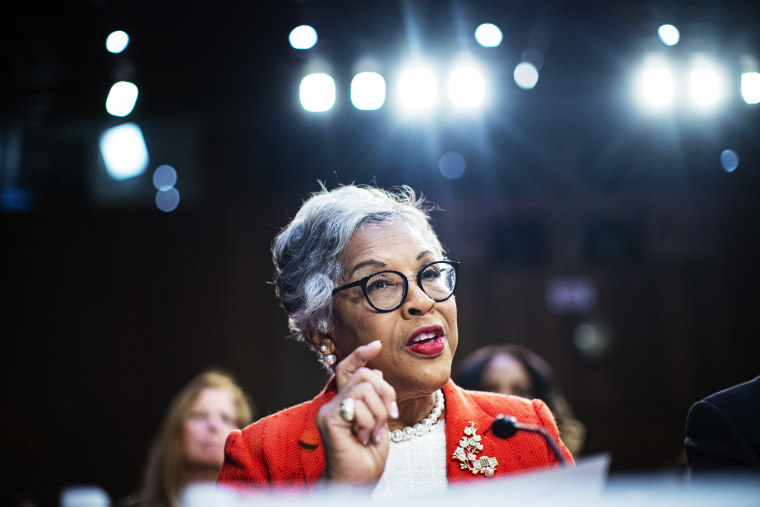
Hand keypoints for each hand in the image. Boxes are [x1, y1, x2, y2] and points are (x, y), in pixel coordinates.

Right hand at [316, 340, 398, 484]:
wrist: (358, 481)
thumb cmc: (368, 457)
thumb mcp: (379, 421)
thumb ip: (375, 398)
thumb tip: (377, 371)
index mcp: (345, 401)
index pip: (348, 368)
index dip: (361, 354)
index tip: (376, 345)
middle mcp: (334, 402)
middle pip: (365, 375)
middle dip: (386, 393)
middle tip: (389, 417)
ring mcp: (329, 410)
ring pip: (365, 388)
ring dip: (379, 412)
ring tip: (374, 432)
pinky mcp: (329, 418)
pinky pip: (358, 406)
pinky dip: (370, 422)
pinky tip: (364, 438)